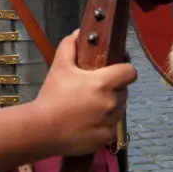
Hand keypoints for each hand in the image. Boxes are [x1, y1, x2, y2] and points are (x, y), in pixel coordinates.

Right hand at [34, 33, 136, 154]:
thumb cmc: (52, 95)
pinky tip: (86, 123)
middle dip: (113, 89)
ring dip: (109, 106)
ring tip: (88, 107)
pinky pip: (110, 127)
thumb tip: (79, 33)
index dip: (124, 69)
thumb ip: (70, 46)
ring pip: (118, 109)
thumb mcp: (59, 66)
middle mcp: (112, 102)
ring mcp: (110, 122)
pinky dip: (102, 124)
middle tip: (93, 89)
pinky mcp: (106, 138)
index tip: (113, 71)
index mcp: (104, 83)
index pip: (130, 72)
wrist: (42, 130)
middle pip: (123, 91)